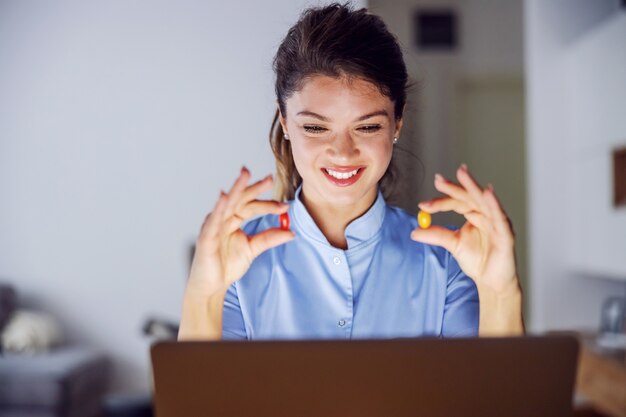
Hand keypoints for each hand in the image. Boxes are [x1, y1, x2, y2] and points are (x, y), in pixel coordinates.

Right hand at [186, 167, 294, 296]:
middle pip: (240, 199)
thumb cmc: (225, 265)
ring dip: (237, 188)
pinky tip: (224, 197)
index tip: (285, 206)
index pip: (251, 206)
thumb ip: (269, 238)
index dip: (268, 205)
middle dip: (254, 188)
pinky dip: (219, 208)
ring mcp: (213, 226)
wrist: (211, 286)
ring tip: (245, 174)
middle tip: (270, 179)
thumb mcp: (253, 249)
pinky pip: (214, 220)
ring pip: (227, 204)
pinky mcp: (206, 237)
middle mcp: (223, 219)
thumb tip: (290, 232)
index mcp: (233, 220)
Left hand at [410, 164, 517, 294]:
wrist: (491, 282)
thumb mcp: (453, 244)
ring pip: (484, 200)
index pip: (457, 202)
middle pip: (469, 196)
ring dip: (472, 186)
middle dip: (454, 186)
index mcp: (475, 214)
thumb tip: (414, 231)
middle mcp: (486, 214)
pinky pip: (499, 217)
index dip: (440, 201)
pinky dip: (494, 204)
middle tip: (438, 179)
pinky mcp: (506, 233)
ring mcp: (497, 222)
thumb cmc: (478, 260)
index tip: (422, 204)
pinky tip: (487, 193)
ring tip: (461, 173)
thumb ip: (436, 235)